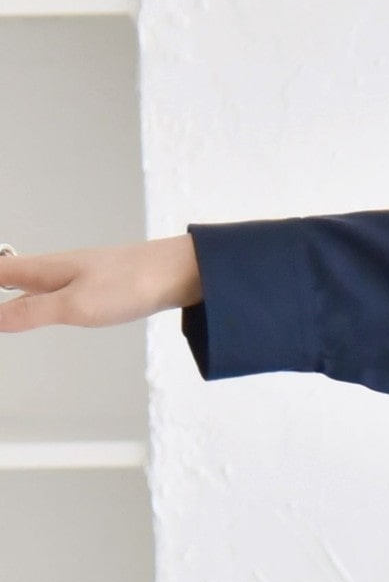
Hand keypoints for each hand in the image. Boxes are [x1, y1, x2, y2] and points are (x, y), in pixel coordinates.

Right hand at [0, 234, 202, 331]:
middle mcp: (57, 268)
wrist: (178, 272)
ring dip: (14, 291)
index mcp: (44, 270)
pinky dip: (40, 296)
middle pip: (12, 276)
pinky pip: (58, 288)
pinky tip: (47, 303)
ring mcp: (79, 274)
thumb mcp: (75, 306)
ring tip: (7, 304)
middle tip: (0, 313)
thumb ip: (33, 312)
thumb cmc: (129, 285)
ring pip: (35, 282)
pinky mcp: (99, 283)